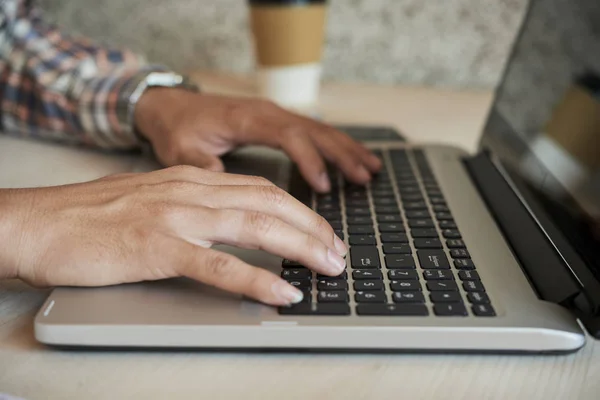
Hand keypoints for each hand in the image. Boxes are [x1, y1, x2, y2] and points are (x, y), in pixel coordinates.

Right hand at [0, 166, 346, 304]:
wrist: (36, 224)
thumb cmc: (90, 218)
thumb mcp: (151, 200)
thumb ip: (190, 209)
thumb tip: (225, 229)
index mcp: (189, 179)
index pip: (261, 189)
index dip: (299, 210)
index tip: (321, 232)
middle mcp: (190, 190)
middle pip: (270, 203)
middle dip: (312, 228)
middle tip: (338, 252)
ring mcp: (175, 217)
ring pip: (256, 227)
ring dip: (300, 248)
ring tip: (328, 267)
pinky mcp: (157, 248)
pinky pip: (220, 265)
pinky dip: (257, 279)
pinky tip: (282, 292)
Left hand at [134, 89, 381, 192]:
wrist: (172, 106)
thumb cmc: (178, 128)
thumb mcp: (180, 149)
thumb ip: (200, 164)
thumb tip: (220, 179)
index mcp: (247, 119)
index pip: (288, 135)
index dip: (309, 158)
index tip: (323, 185)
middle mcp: (267, 113)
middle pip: (313, 130)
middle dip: (341, 154)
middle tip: (364, 177)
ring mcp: (275, 115)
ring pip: (318, 129)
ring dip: (346, 148)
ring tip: (371, 168)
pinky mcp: (277, 122)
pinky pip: (312, 131)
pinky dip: (335, 144)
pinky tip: (352, 157)